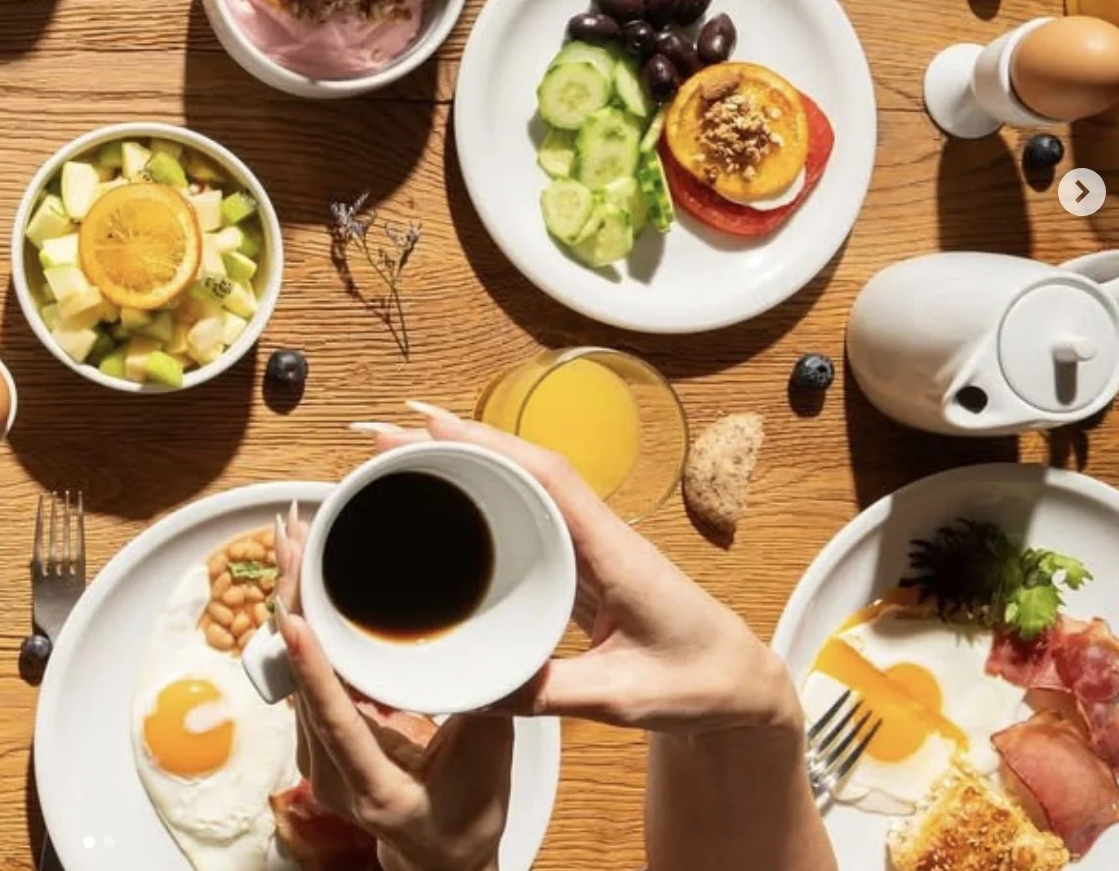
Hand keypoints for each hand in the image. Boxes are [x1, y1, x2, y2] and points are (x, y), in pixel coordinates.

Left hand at [273, 507, 512, 870]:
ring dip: (294, 598)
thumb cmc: (465, 816)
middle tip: (293, 535)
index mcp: (374, 786)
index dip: (314, 669)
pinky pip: (301, 668)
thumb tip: (501, 641)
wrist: (437, 855)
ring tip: (296, 536)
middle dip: (295, 600)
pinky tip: (303, 572)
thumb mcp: (488, 762)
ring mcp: (316, 752)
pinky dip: (302, 617)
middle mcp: (330, 771)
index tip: (296, 618)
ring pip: (294, 666)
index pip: (336, 721)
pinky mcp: (316, 732)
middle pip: (302, 677)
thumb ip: (486, 705)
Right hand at [373, 405, 799, 734]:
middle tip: (384, 442)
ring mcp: (590, 545)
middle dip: (455, 444)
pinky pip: (526, 513)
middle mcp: (600, 535)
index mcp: (616, 552)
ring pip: (521, 484)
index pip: (549, 476)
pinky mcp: (580, 562)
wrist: (742, 688)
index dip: (490, 444)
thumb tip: (475, 687)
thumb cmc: (700, 685)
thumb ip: (553, 693)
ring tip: (397, 459)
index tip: (432, 426)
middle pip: (522, 466)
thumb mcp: (624, 699)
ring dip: (463, 463)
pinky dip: (481, 495)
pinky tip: (444, 500)